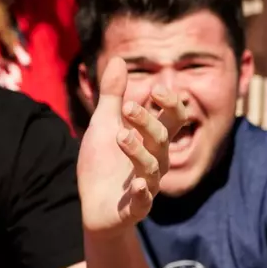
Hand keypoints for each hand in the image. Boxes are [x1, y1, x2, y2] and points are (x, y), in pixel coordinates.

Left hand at [77, 57, 181, 233]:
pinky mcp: (135, 208)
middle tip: (127, 106)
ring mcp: (147, 185)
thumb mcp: (104, 124)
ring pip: (152, 167)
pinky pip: (144, 203)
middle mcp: (154, 161)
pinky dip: (144, 194)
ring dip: (139, 151)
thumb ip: (113, 95)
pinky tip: (138, 185)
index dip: (170, 104)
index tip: (156, 89)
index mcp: (150, 140)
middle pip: (162, 138)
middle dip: (147, 122)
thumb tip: (119, 59)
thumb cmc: (104, 163)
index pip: (172, 119)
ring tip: (121, 137)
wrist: (94, 206)